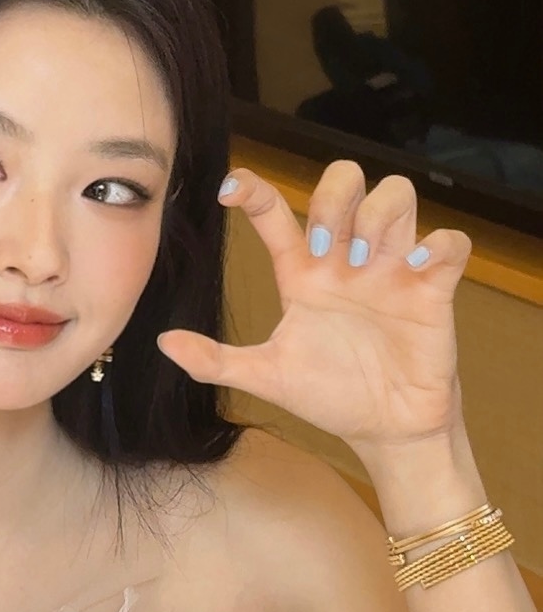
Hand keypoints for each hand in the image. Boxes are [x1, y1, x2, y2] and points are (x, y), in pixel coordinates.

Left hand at [157, 162, 469, 452]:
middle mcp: (346, 259)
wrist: (383, 430)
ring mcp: (391, 268)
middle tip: (324, 245)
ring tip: (366, 258)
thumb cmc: (328, 395)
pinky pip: (449, 243)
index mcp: (302, 273)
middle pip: (344, 182)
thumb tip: (163, 342)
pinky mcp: (432, 288)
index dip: (254, 191)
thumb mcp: (266, 376)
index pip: (275, 214)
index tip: (230, 189)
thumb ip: (215, 359)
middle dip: (332, 196)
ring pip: (397, 194)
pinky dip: (438, 244)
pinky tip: (415, 268)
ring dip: (379, 214)